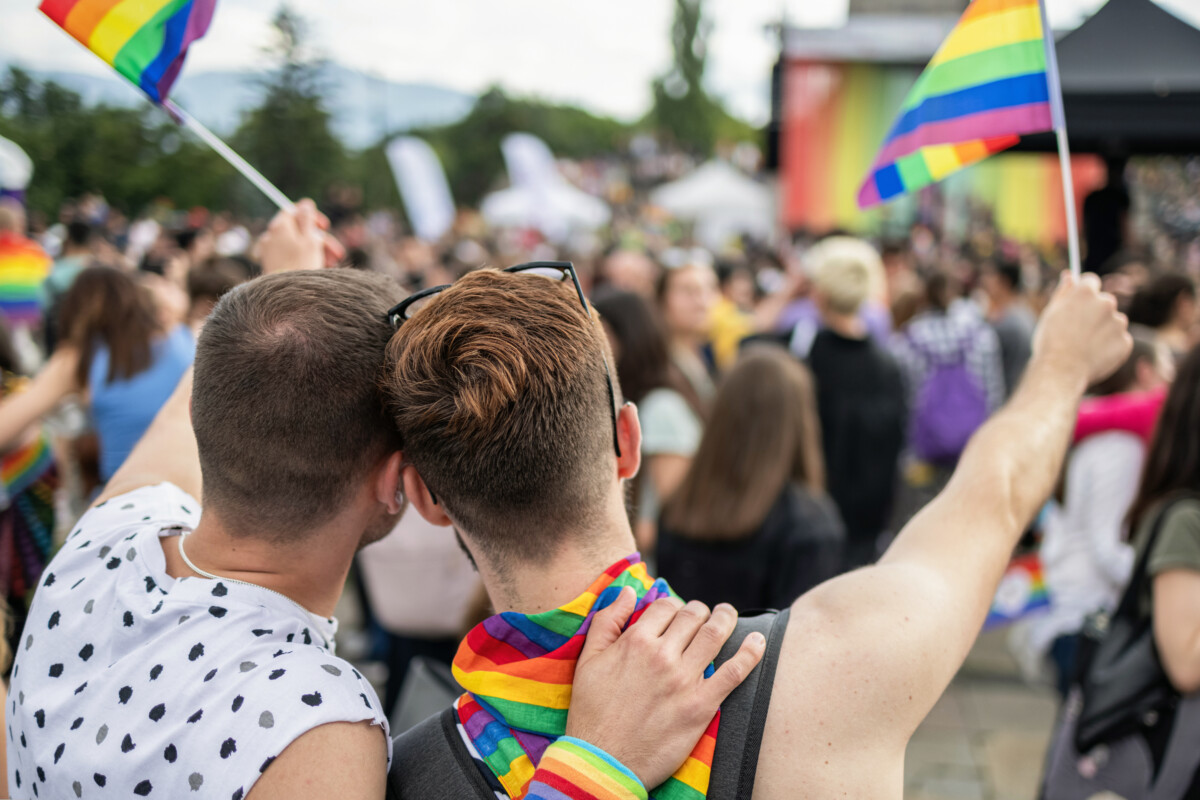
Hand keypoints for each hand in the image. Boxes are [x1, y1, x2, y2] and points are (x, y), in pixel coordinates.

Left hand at [255, 199, 344, 272]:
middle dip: (319, 239)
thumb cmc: (301, 265)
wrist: (286, 294)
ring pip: (296, 244)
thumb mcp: (310, 239)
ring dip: (316, 251)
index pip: (294, 210)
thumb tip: (305, 204)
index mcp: (280, 225)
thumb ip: (308, 219)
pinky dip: (304, 258)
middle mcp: (271, 235)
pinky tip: (318, 268)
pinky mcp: (271, 264)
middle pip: (298, 230)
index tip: (324, 226)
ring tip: (331, 264)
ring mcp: (269, 250)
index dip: (311, 216)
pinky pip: (290, 255)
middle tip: (335, 251)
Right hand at [566, 589, 765, 788]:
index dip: (674, 607)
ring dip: (726, 619)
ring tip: (728, 615)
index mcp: (635, 642)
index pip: (666, 606)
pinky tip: (758, 641)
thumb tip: (626, 590)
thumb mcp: (588, 660)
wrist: (602, 762)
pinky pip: (733, 672)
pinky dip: (750, 653)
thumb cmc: (591, 712)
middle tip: (704, 615)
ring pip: (715, 635)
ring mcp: (683, 680)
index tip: (677, 615)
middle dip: (701, 611)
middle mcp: (662, 656)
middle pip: (693, 617)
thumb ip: (607, 621)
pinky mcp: (701, 706)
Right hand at [1033, 271, 1131, 387]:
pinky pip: (1118, 340)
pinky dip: (1109, 346)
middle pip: (1104, 302)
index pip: (1090, 282)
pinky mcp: (1125, 341)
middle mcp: (1106, 303)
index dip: (1083, 293)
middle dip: (1094, 312)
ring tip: (1085, 346)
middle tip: (1078, 330)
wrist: (1061, 371)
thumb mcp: (1051, 313)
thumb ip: (1063, 292)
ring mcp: (1118, 322)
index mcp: (1086, 292)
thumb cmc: (1050, 341)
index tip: (1078, 303)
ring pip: (1113, 321)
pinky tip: (1093, 355)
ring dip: (1103, 329)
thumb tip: (1069, 275)